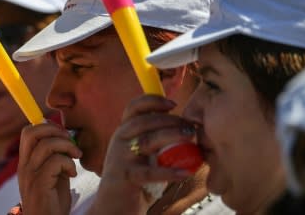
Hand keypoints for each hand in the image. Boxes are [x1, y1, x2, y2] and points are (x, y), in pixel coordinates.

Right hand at [17, 122, 81, 214]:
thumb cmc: (53, 202)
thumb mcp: (54, 175)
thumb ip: (56, 157)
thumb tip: (67, 138)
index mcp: (26, 161)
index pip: (28, 132)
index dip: (47, 126)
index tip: (63, 134)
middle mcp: (24, 166)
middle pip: (32, 132)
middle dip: (54, 130)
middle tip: (69, 140)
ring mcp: (30, 175)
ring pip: (47, 145)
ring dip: (67, 146)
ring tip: (76, 156)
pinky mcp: (39, 185)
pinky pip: (55, 162)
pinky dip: (68, 163)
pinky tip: (72, 173)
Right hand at [87, 96, 194, 214]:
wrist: (114, 206)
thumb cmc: (135, 178)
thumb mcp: (141, 154)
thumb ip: (155, 139)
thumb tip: (186, 128)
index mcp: (123, 131)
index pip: (134, 107)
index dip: (153, 100)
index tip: (173, 104)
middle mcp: (119, 140)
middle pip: (144, 121)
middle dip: (170, 120)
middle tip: (190, 127)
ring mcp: (120, 157)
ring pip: (146, 140)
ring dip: (171, 136)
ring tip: (190, 139)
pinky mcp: (125, 177)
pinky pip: (149, 172)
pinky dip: (169, 171)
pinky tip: (185, 172)